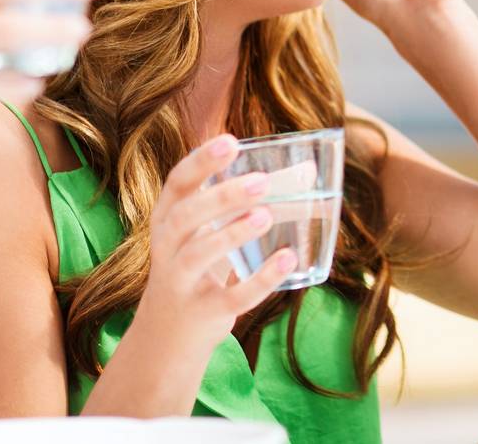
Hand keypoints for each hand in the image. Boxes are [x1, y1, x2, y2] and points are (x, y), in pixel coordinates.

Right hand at [131, 135, 294, 353]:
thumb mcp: (211, 231)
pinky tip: (288, 259)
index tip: (230, 142)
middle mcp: (168, 248)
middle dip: (221, 197)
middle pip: (185, 216)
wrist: (168, 336)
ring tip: (265, 216)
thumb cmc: (198, 266)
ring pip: (199, 254)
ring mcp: (181, 282)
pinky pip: (231, 296)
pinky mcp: (204, 312)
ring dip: (232, 234)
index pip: (177, 183)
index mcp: (168, 219)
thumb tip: (309, 171)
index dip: (201, 162)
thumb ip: (254, 201)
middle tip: (260, 181)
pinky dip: (260, 279)